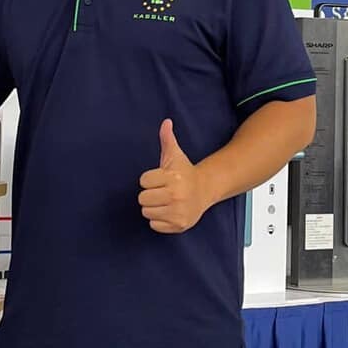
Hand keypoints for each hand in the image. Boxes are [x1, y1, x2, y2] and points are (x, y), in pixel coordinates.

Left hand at [138, 119, 205, 234]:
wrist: (205, 190)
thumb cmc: (184, 173)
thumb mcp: (175, 155)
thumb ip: (167, 139)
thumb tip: (166, 122)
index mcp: (173, 178)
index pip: (143, 181)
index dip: (149, 179)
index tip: (160, 179)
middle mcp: (176, 195)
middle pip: (142, 199)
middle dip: (149, 194)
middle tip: (161, 191)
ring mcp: (178, 212)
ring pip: (147, 212)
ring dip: (153, 207)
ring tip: (165, 201)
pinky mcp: (179, 225)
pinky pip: (154, 225)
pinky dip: (158, 220)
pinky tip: (168, 211)